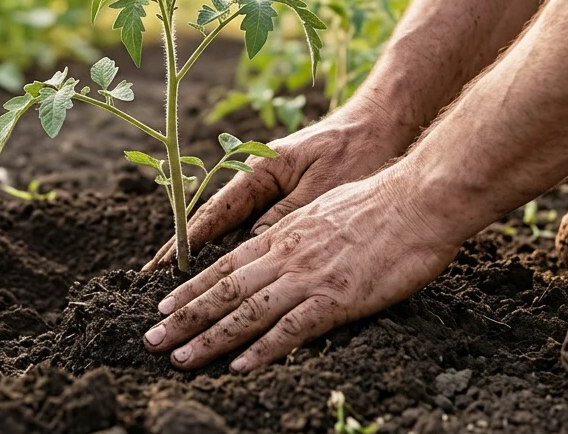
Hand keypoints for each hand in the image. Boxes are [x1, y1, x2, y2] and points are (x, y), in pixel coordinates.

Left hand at [142, 166, 461, 370]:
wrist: (416, 200)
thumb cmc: (378, 204)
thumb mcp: (322, 211)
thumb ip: (296, 233)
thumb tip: (276, 247)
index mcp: (282, 235)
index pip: (225, 266)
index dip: (191, 289)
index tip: (164, 307)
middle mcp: (285, 255)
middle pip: (223, 291)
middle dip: (184, 318)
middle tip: (151, 341)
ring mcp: (308, 277)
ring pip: (245, 311)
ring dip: (208, 338)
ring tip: (178, 358)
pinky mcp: (336, 298)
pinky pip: (291, 328)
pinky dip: (262, 349)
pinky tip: (238, 365)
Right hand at [144, 99, 413, 269]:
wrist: (383, 123)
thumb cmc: (355, 151)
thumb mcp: (321, 187)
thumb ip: (286, 217)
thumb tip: (252, 244)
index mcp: (259, 171)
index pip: (214, 212)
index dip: (187, 241)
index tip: (162, 266)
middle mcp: (257, 178)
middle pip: (212, 220)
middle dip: (184, 250)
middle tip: (153, 280)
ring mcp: (270, 187)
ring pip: (230, 226)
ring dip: (206, 251)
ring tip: (179, 282)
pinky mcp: (286, 196)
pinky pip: (253, 226)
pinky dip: (234, 246)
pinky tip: (223, 268)